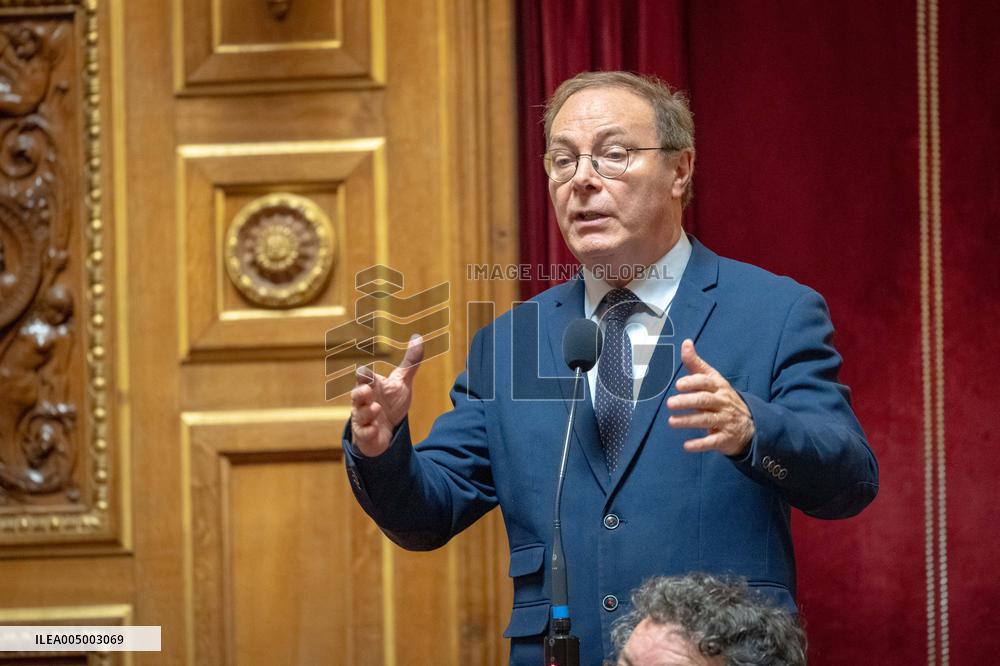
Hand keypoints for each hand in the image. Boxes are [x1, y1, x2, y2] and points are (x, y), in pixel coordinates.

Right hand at [350, 334, 424, 456]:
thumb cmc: (390, 402)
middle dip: (360, 393)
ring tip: (376, 409)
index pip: (364, 378)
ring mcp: (362, 418)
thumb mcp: (401, 382)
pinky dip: (368, 431)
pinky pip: (364, 433)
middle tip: (367, 390)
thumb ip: (410, 362)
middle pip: (356, 395)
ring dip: (367, 412)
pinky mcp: (365, 434)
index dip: (364, 375)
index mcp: (371, 386)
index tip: (364, 372)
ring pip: (359, 414)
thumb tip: (418, 337)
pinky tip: (374, 429)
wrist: (386, 430)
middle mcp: (363, 401)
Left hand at [666, 339, 753, 455]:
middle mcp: (723, 402)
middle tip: (670, 403)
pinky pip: (713, 441)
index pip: (706, 382)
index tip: (679, 384)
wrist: (750, 424)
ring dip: (689, 421)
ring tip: (671, 422)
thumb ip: (696, 364)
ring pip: (707, 420)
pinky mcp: (725, 438)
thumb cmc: (723, 398)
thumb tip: (685, 342)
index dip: (693, 382)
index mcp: (719, 387)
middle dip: (688, 401)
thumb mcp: (713, 380)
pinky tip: (687, 446)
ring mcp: (726, 420)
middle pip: (705, 400)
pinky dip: (700, 444)